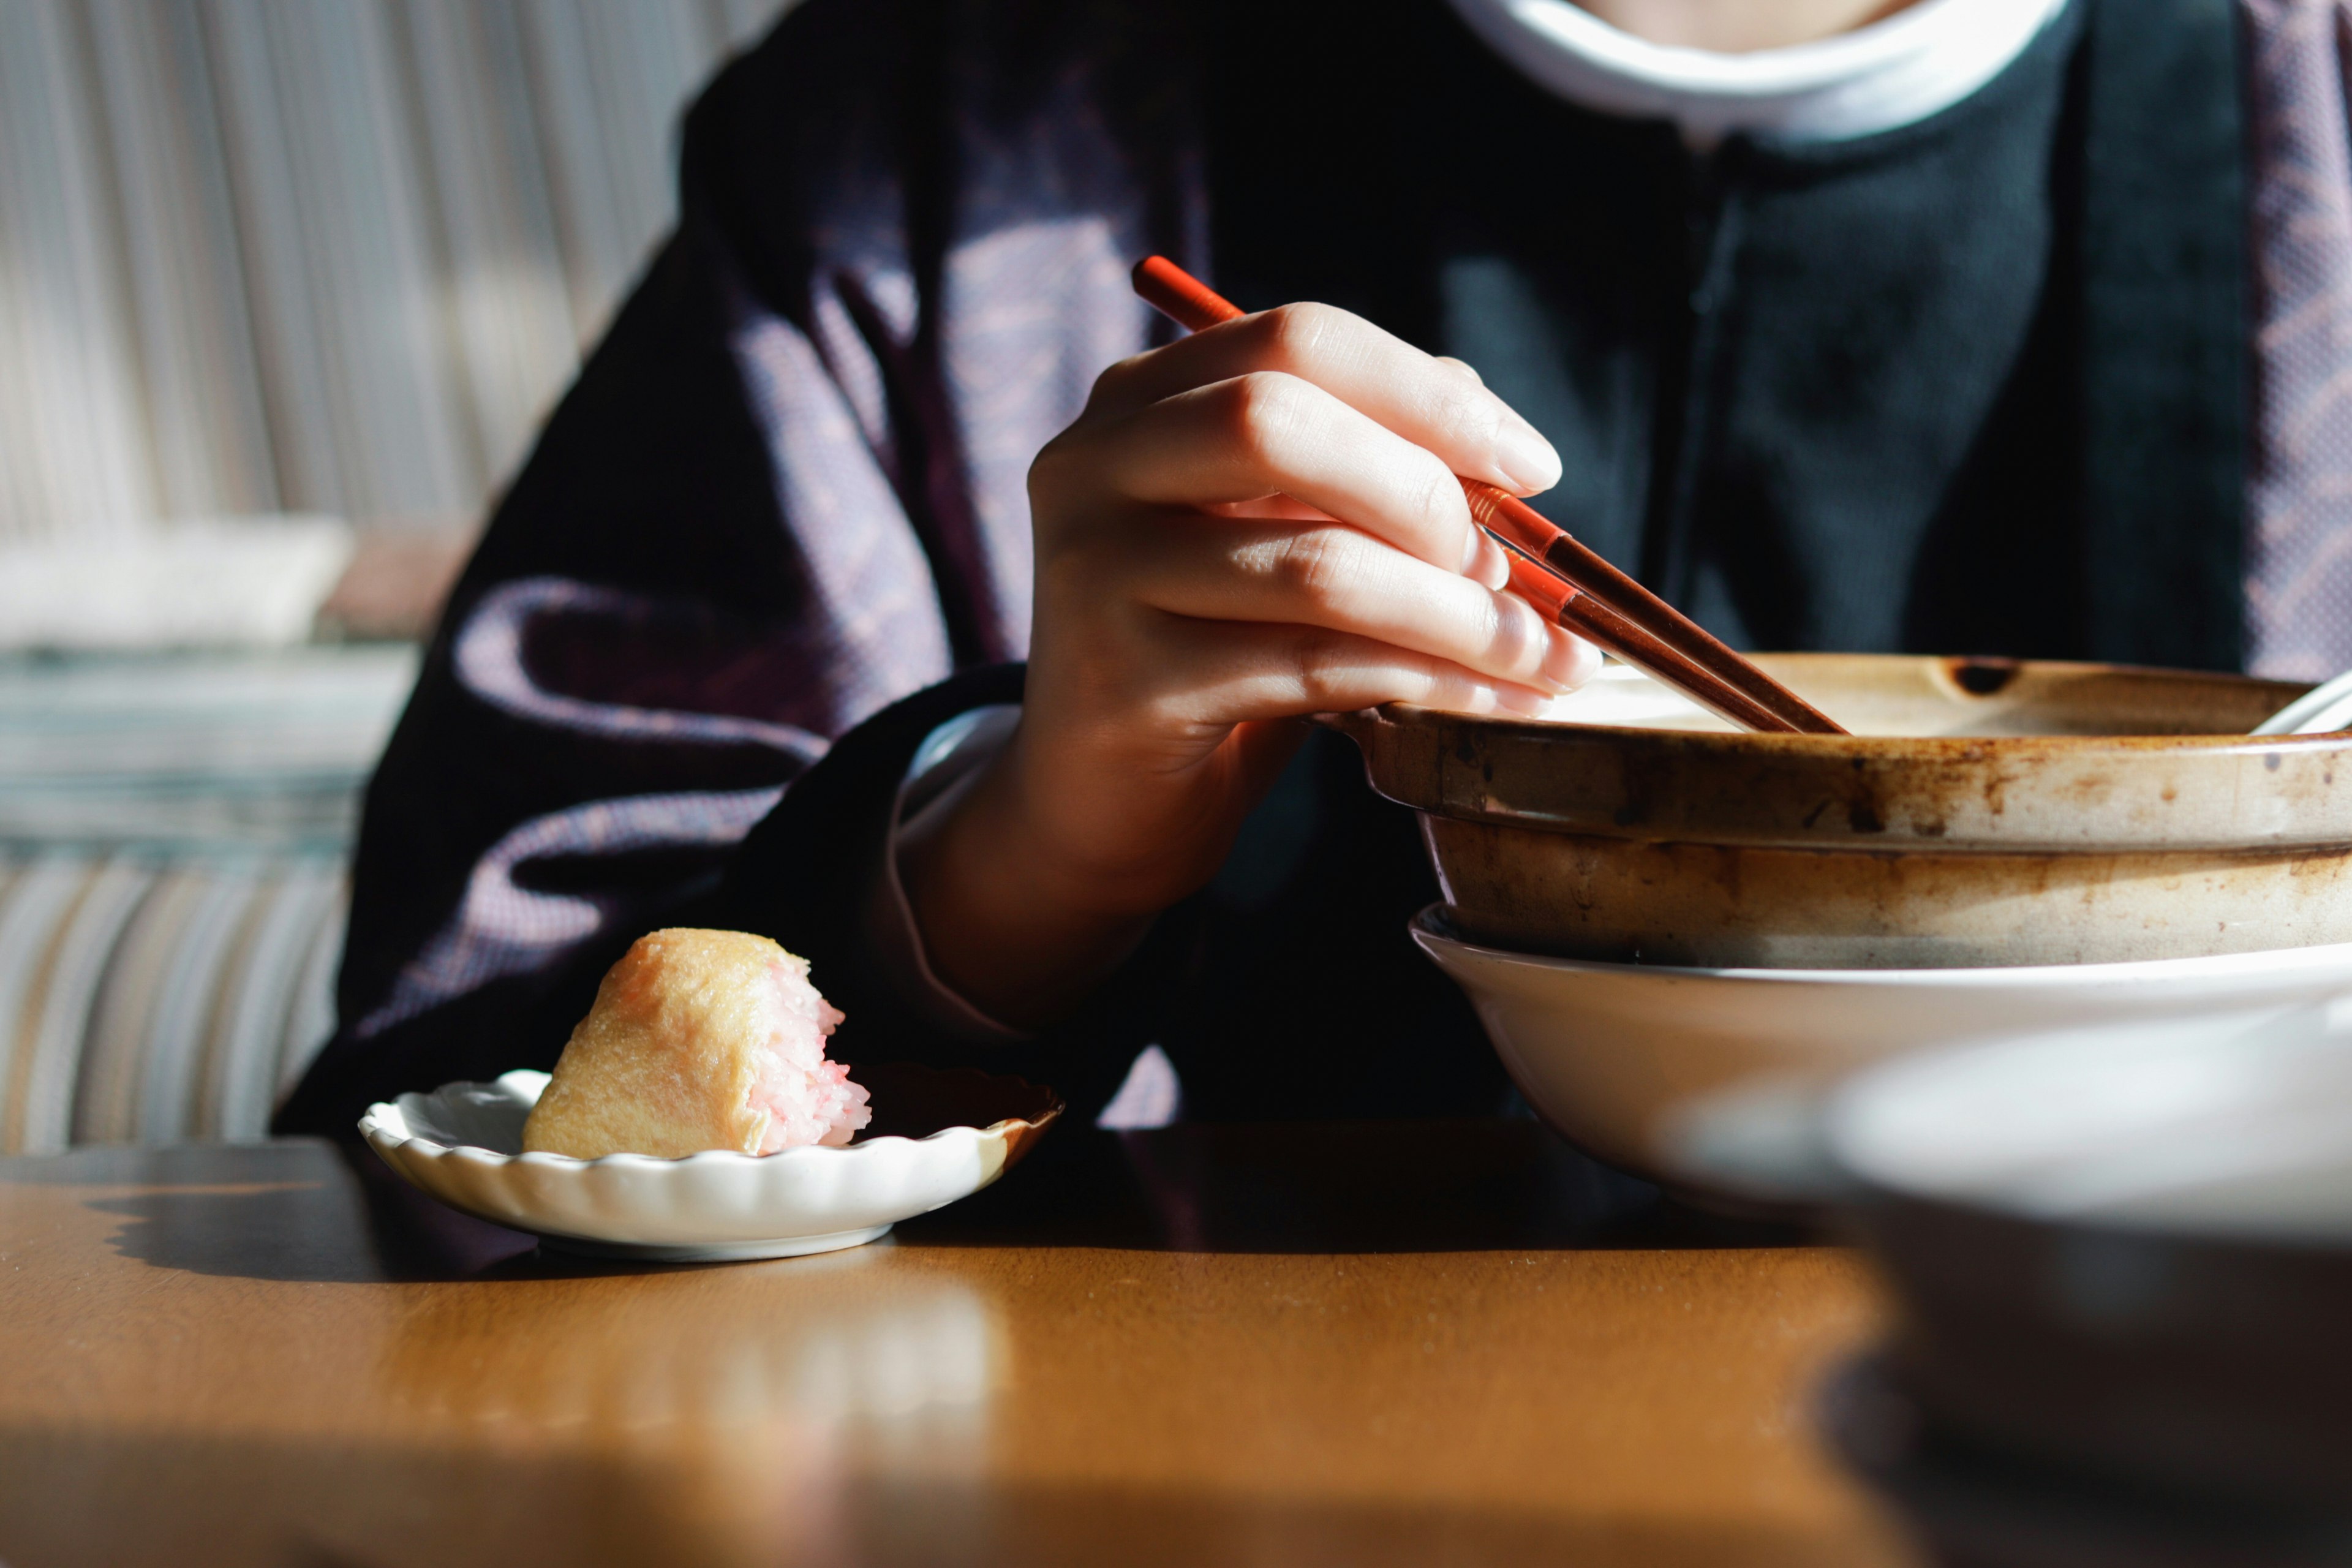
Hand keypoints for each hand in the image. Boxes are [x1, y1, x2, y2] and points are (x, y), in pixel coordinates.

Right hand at [900, 301, 1598, 1022]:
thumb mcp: (1280, 533)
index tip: (1533, 467)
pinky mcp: (1124, 685)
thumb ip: (1362, 461)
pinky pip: (1313, 667)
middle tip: (1512, 568)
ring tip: (1545, 655)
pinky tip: (1498, 700)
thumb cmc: (1215, 649)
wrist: (1100, 798)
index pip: (1297, 341)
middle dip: (1427, 493)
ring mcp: (1094, 574)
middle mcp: (1092, 466)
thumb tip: (1494, 433)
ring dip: (1459, 613)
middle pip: (1279, 424)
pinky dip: (1431, 680)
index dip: (1429, 394)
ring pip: (1315, 566)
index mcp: (1136, 402)